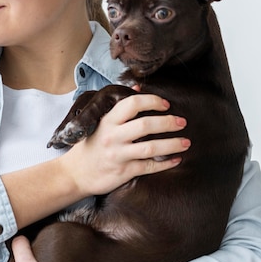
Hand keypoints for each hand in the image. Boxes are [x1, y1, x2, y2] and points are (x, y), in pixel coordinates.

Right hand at [61, 93, 189, 196]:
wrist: (75, 174)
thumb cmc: (91, 146)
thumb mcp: (100, 123)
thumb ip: (120, 107)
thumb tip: (139, 87)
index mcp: (108, 121)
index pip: (132, 104)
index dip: (152, 101)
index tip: (166, 104)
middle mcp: (112, 136)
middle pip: (145, 125)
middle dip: (168, 122)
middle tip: (182, 122)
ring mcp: (118, 155)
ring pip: (151, 147)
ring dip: (173, 144)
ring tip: (186, 142)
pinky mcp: (123, 172)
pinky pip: (149, 167)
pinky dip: (166, 163)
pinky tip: (176, 160)